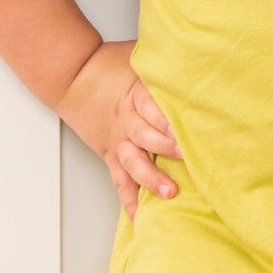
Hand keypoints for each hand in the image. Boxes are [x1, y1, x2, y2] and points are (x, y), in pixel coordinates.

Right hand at [57, 39, 182, 222]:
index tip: (190, 129)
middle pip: (146, 137)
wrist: (72, 75)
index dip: (170, 120)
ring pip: (134, 163)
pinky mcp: (110, 154)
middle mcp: (126, 121)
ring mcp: (117, 141)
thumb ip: (166, 63)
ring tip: (170, 193)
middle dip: (166, 148)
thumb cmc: (111, 63)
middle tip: (186, 157)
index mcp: (135, 95)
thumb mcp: (140, 55)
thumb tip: (200, 53)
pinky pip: (120, 181)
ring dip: (151, 179)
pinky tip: (140, 219)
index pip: (154, 108)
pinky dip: (129, 201)